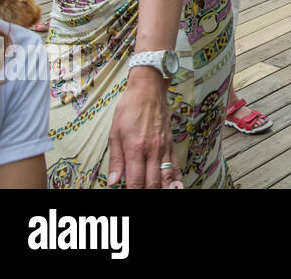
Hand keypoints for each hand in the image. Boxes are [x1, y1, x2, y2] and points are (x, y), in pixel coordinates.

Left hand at [107, 70, 180, 188]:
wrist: (149, 90)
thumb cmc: (129, 109)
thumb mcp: (114, 134)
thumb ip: (115, 160)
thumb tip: (113, 182)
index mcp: (135, 149)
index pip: (136, 181)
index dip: (133, 194)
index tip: (130, 198)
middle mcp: (152, 150)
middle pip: (153, 183)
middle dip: (149, 194)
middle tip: (143, 199)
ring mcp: (164, 148)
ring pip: (167, 177)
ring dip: (165, 190)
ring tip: (164, 196)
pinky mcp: (171, 144)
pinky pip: (175, 166)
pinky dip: (177, 179)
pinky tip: (177, 188)